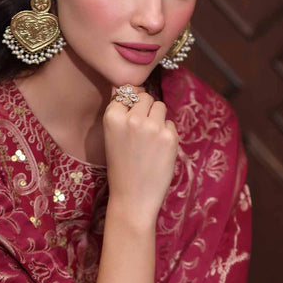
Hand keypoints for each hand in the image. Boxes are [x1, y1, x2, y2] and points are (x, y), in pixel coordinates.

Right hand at [102, 85, 179, 224]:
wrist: (132, 198)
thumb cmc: (121, 166)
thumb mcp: (112, 135)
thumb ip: (120, 110)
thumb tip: (127, 85)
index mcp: (112, 116)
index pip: (127, 91)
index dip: (130, 105)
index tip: (128, 123)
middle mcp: (132, 118)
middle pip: (146, 97)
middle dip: (145, 110)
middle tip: (140, 134)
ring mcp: (152, 127)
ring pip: (160, 106)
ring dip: (157, 119)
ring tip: (149, 141)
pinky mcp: (169, 137)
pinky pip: (170, 124)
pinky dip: (166, 134)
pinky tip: (157, 151)